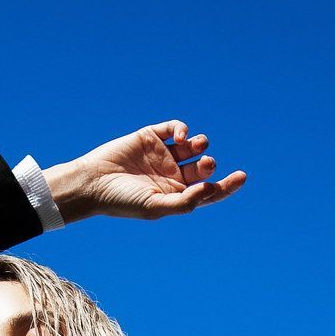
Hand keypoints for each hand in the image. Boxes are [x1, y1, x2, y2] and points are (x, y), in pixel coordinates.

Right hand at [43, 120, 245, 222]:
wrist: (93, 182)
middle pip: (203, 168)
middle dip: (208, 165)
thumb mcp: (155, 207)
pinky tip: (181, 135)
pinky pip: (175, 128)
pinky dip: (183, 128)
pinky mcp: (152, 137)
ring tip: (196, 147)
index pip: (209, 191)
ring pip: (193, 146)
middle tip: (203, 165)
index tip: (241, 177)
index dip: (227, 185)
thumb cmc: (122, 201)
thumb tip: (209, 190)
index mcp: (176, 195)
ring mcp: (163, 155)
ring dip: (201, 145)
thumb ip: (184, 202)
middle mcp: (173, 175)